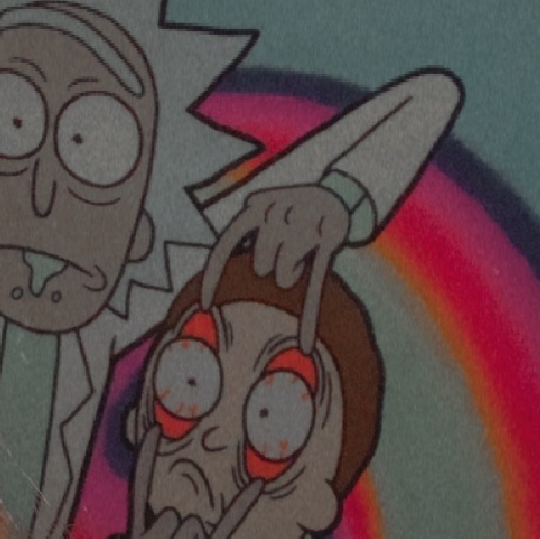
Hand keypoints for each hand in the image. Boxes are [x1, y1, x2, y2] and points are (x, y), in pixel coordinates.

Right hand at [104, 424, 263, 538]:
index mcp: (135, 537)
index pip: (141, 487)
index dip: (146, 458)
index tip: (155, 429)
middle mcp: (161, 535)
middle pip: (171, 515)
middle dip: (170, 536)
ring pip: (191, 524)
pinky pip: (227, 525)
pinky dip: (241, 505)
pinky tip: (258, 483)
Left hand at [200, 183, 349, 355]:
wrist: (336, 193)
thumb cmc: (291, 210)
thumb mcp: (263, 211)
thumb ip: (244, 235)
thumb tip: (219, 270)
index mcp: (255, 205)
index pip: (225, 246)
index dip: (213, 278)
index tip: (204, 306)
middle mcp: (277, 210)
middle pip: (260, 264)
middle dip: (273, 264)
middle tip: (287, 248)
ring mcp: (305, 225)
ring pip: (284, 276)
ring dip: (293, 271)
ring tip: (303, 252)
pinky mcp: (329, 241)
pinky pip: (315, 286)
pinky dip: (309, 317)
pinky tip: (305, 345)